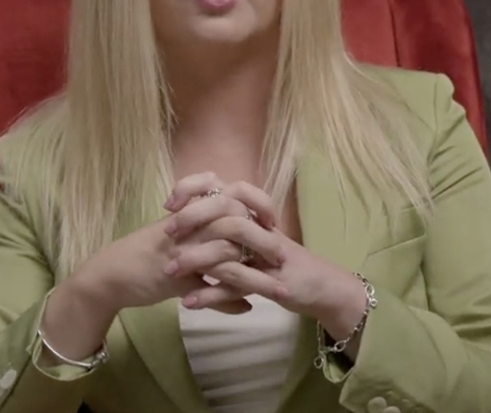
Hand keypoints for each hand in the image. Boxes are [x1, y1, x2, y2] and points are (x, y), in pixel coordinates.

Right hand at [74, 173, 279, 315]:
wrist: (110, 274)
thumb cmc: (147, 255)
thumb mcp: (179, 239)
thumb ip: (207, 233)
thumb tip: (231, 232)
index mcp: (194, 214)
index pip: (232, 196)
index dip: (257, 204)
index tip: (274, 220)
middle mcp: (190, 228)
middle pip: (237, 226)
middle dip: (264, 242)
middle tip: (283, 258)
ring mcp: (184, 252)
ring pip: (228, 261)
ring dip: (256, 279)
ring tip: (279, 292)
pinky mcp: (176, 278)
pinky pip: (209, 289)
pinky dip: (228, 302)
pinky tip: (246, 310)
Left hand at [163, 181, 370, 339]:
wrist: (324, 288)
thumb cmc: (286, 264)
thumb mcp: (258, 241)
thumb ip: (231, 229)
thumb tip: (193, 223)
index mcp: (256, 216)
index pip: (225, 188)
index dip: (195, 189)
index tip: (169, 204)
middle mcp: (261, 228)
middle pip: (224, 210)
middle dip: (191, 220)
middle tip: (167, 234)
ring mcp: (266, 254)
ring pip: (227, 248)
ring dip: (195, 260)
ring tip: (169, 271)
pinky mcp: (271, 281)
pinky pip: (235, 285)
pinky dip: (210, 295)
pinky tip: (188, 303)